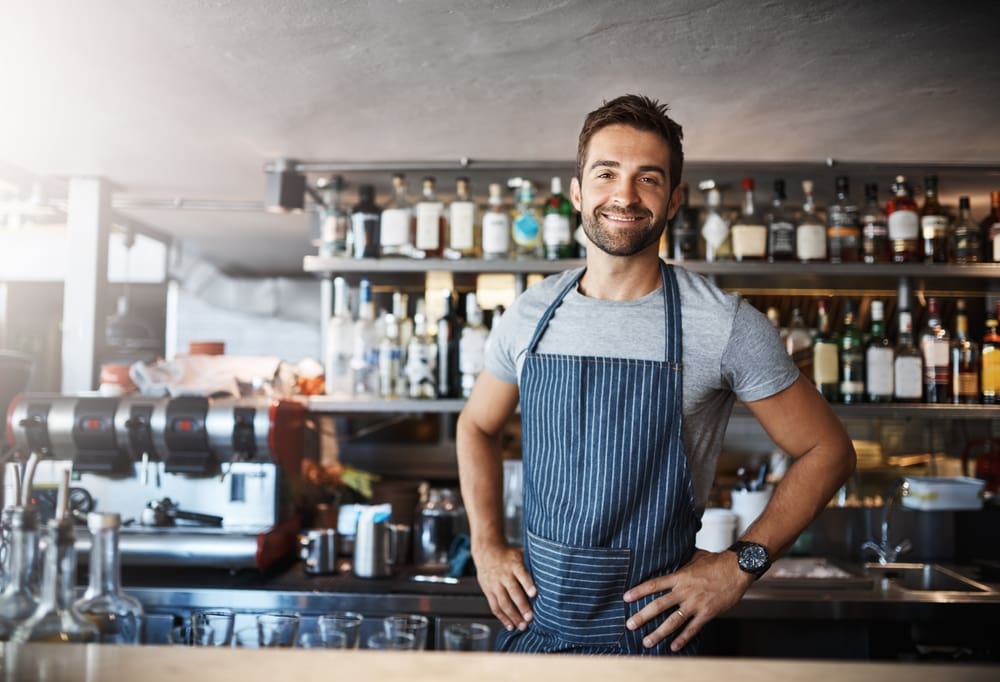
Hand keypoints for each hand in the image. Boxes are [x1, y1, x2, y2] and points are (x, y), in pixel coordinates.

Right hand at [472, 542, 536, 631]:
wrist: (487, 551)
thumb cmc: (509, 555)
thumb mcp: (520, 553)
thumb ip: (532, 563)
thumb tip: (553, 570)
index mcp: (514, 564)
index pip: (521, 574)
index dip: (528, 584)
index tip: (534, 594)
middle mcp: (504, 575)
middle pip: (513, 591)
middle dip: (522, 605)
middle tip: (530, 618)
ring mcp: (495, 584)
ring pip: (503, 602)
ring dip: (513, 616)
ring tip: (523, 626)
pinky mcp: (488, 591)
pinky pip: (495, 606)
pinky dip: (503, 618)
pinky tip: (511, 626)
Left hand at [623, 549, 753, 651]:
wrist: (737, 568)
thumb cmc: (716, 561)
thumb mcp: (694, 556)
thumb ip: (681, 561)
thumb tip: (671, 556)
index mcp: (680, 576)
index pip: (654, 584)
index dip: (639, 591)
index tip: (626, 598)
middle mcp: (684, 591)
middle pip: (659, 605)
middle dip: (642, 616)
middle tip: (629, 624)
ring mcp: (695, 603)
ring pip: (673, 621)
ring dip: (658, 632)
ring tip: (647, 641)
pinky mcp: (707, 613)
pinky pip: (693, 628)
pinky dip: (683, 638)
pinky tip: (673, 646)